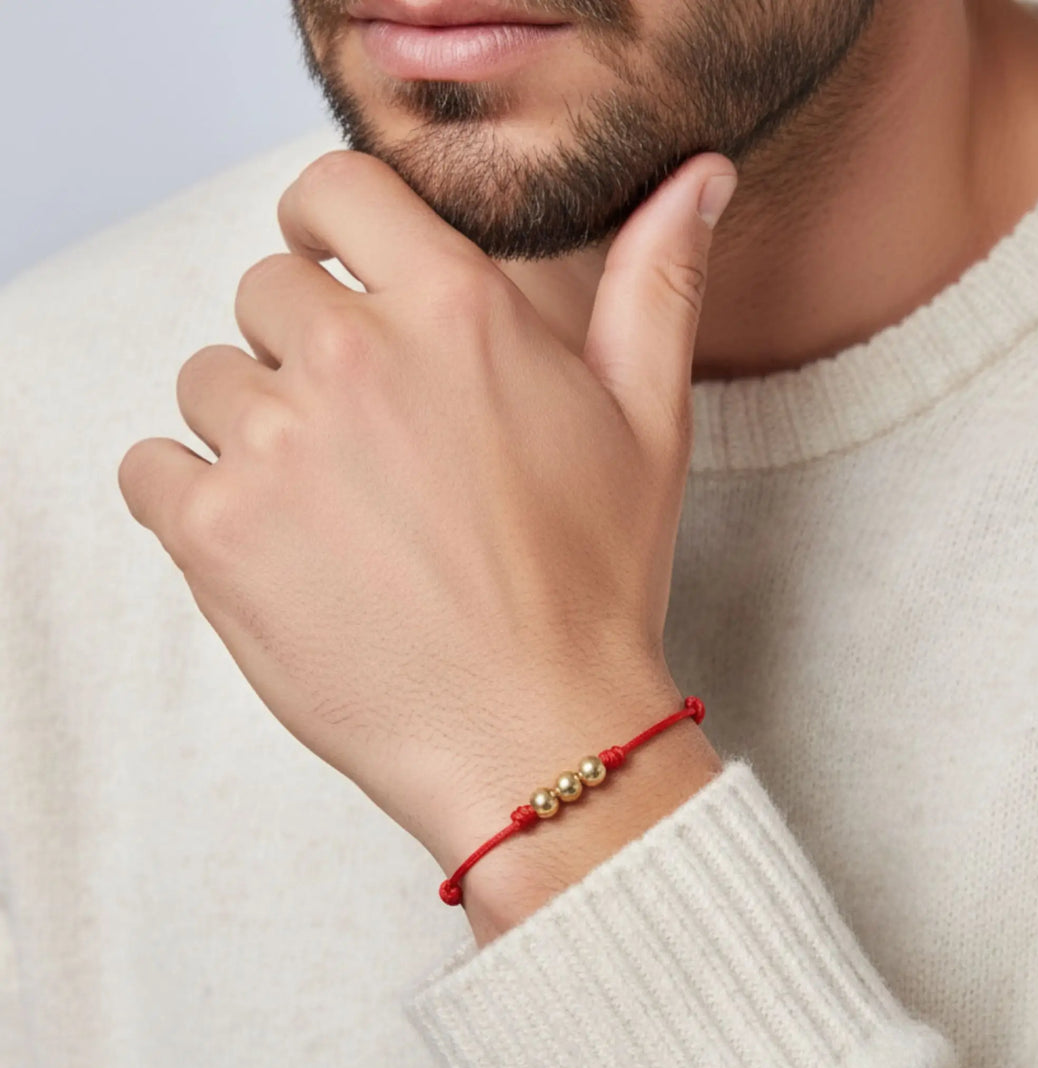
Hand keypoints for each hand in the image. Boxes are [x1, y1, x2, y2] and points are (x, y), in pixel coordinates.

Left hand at [117, 149, 735, 916]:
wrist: (535, 733)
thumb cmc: (596, 582)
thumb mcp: (651, 421)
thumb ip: (657, 283)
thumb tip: (699, 176)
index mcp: (456, 311)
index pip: (332, 191)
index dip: (324, 225)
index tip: (330, 265)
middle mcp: (354, 358)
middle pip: (263, 294)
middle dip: (301, 346)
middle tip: (362, 435)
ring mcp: (275, 445)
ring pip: (208, 383)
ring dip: (252, 428)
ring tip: (329, 506)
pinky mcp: (215, 534)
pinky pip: (151, 469)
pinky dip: (191, 497)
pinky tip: (272, 543)